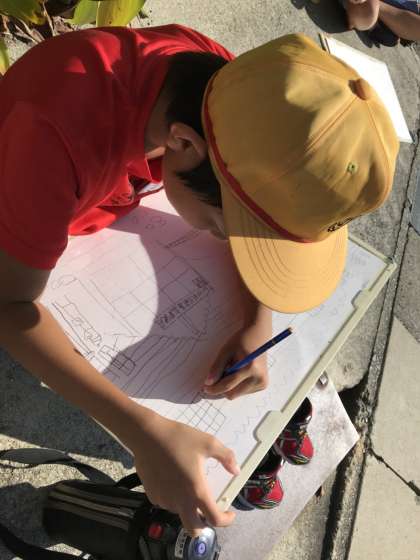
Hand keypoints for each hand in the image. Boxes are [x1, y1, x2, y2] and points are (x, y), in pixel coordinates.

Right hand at [132, 412, 238, 536]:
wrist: (147, 435)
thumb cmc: (179, 438)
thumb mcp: (208, 443)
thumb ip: (226, 457)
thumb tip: (236, 471)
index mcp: (196, 491)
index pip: (214, 519)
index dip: (226, 520)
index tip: (229, 513)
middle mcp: (180, 501)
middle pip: (194, 529)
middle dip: (204, 525)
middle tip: (208, 510)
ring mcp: (164, 500)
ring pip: (180, 513)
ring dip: (188, 507)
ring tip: (188, 486)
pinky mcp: (152, 495)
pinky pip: (167, 503)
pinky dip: (174, 499)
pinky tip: (173, 481)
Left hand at [204, 313, 271, 399]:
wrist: (258, 334)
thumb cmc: (241, 340)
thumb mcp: (226, 350)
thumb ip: (217, 367)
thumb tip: (208, 383)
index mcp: (250, 368)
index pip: (228, 385)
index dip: (214, 388)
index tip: (205, 388)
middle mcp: (259, 378)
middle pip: (232, 394)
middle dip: (222, 386)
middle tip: (220, 373)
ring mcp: (262, 383)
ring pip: (237, 394)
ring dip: (230, 385)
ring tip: (233, 368)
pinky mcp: (263, 385)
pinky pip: (243, 392)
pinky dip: (237, 385)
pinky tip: (240, 372)